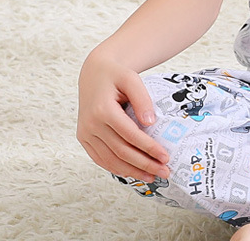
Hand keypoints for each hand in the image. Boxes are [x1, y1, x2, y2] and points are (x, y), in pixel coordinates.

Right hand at [76, 51, 169, 181]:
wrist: (94, 73)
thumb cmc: (116, 74)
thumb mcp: (132, 79)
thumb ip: (142, 99)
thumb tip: (151, 123)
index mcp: (102, 110)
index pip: (130, 135)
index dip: (149, 148)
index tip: (166, 156)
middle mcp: (90, 125)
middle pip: (121, 151)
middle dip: (144, 164)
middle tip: (165, 172)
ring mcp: (85, 134)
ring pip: (110, 160)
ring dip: (132, 171)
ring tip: (152, 176)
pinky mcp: (84, 139)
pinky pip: (100, 158)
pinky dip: (116, 168)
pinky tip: (132, 172)